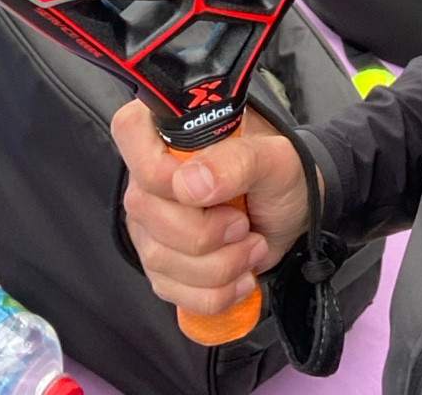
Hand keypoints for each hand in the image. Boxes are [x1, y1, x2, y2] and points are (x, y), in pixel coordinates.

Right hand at [112, 100, 314, 317]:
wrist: (291, 216)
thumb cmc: (281, 174)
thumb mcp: (275, 159)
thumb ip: (238, 161)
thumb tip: (189, 183)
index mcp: (172, 129)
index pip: (129, 130)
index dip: (157, 168)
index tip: (202, 190)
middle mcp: (150, 173)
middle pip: (144, 208)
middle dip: (205, 231)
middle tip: (243, 224)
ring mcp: (150, 220)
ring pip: (158, 257)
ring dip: (218, 265)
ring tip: (251, 245)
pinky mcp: (160, 261)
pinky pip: (170, 290)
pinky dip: (215, 293)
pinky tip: (240, 275)